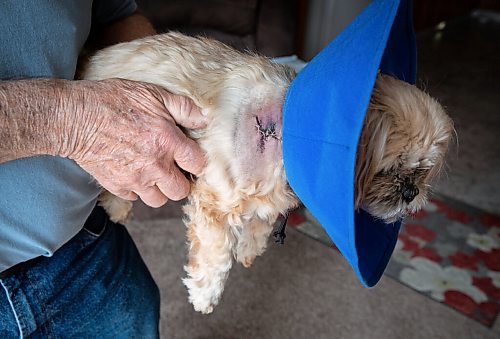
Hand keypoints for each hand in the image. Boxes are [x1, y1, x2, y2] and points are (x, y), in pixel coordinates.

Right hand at [68, 79, 207, 206]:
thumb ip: (184, 108)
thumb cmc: (113, 101)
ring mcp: (135, 179)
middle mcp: (155, 166)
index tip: (189, 157)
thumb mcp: (153, 94)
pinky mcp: (116, 186)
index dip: (196, 161)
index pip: (198, 165)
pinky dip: (136, 189)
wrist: (74, 117)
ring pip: (159, 200)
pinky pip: (135, 198)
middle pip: (181, 191)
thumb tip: (205, 119)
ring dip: (159, 189)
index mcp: (168, 142)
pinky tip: (132, 171)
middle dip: (180, 180)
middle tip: (173, 168)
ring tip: (153, 172)